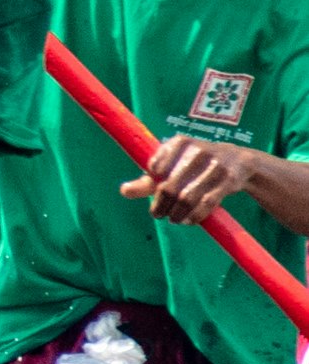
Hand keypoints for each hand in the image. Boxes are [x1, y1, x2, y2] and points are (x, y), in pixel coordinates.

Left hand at [134, 133, 263, 225]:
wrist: (240, 161)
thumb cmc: (195, 164)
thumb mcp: (172, 166)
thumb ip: (148, 180)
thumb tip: (124, 191)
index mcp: (179, 143)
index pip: (154, 169)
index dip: (152, 186)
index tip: (156, 193)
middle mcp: (197, 151)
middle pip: (169, 187)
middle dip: (160, 205)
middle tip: (158, 214)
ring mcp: (215, 165)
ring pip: (186, 198)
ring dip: (176, 214)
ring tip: (173, 219)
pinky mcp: (228, 180)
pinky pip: (206, 204)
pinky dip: (194, 216)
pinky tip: (188, 220)